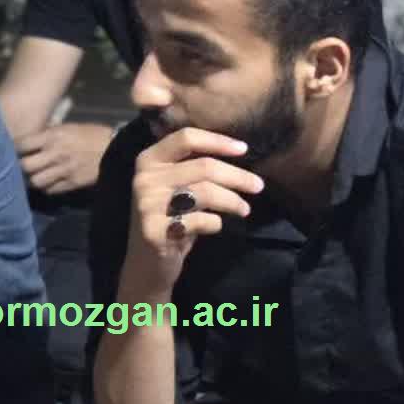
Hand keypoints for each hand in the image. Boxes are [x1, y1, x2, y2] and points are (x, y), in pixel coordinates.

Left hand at [18, 122, 114, 194]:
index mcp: (53, 136)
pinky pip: (50, 190)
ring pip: (35, 181)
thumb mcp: (68, 127)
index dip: (14, 149)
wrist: (114, 149)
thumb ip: (49, 134)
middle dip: (20, 167)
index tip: (13, 151)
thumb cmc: (91, 134)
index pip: (22, 144)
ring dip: (33, 180)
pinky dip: (46, 187)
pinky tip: (49, 182)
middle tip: (21, 167)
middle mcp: (55, 154)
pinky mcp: (71, 183)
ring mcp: (63, 170)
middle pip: (24, 166)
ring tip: (34, 176)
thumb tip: (30, 140)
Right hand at [121, 127, 261, 300]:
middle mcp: (144, 179)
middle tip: (259, 186)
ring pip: (205, 192)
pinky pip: (200, 220)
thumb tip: (237, 151)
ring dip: (232, 201)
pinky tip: (216, 226)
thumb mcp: (174, 188)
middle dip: (237, 176)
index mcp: (148, 161)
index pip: (186, 138)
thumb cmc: (169, 220)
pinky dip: (216, 223)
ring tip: (245, 209)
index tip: (244, 150)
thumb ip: (194, 167)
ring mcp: (147, 205)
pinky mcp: (154, 231)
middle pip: (203, 166)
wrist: (147, 265)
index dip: (218, 141)